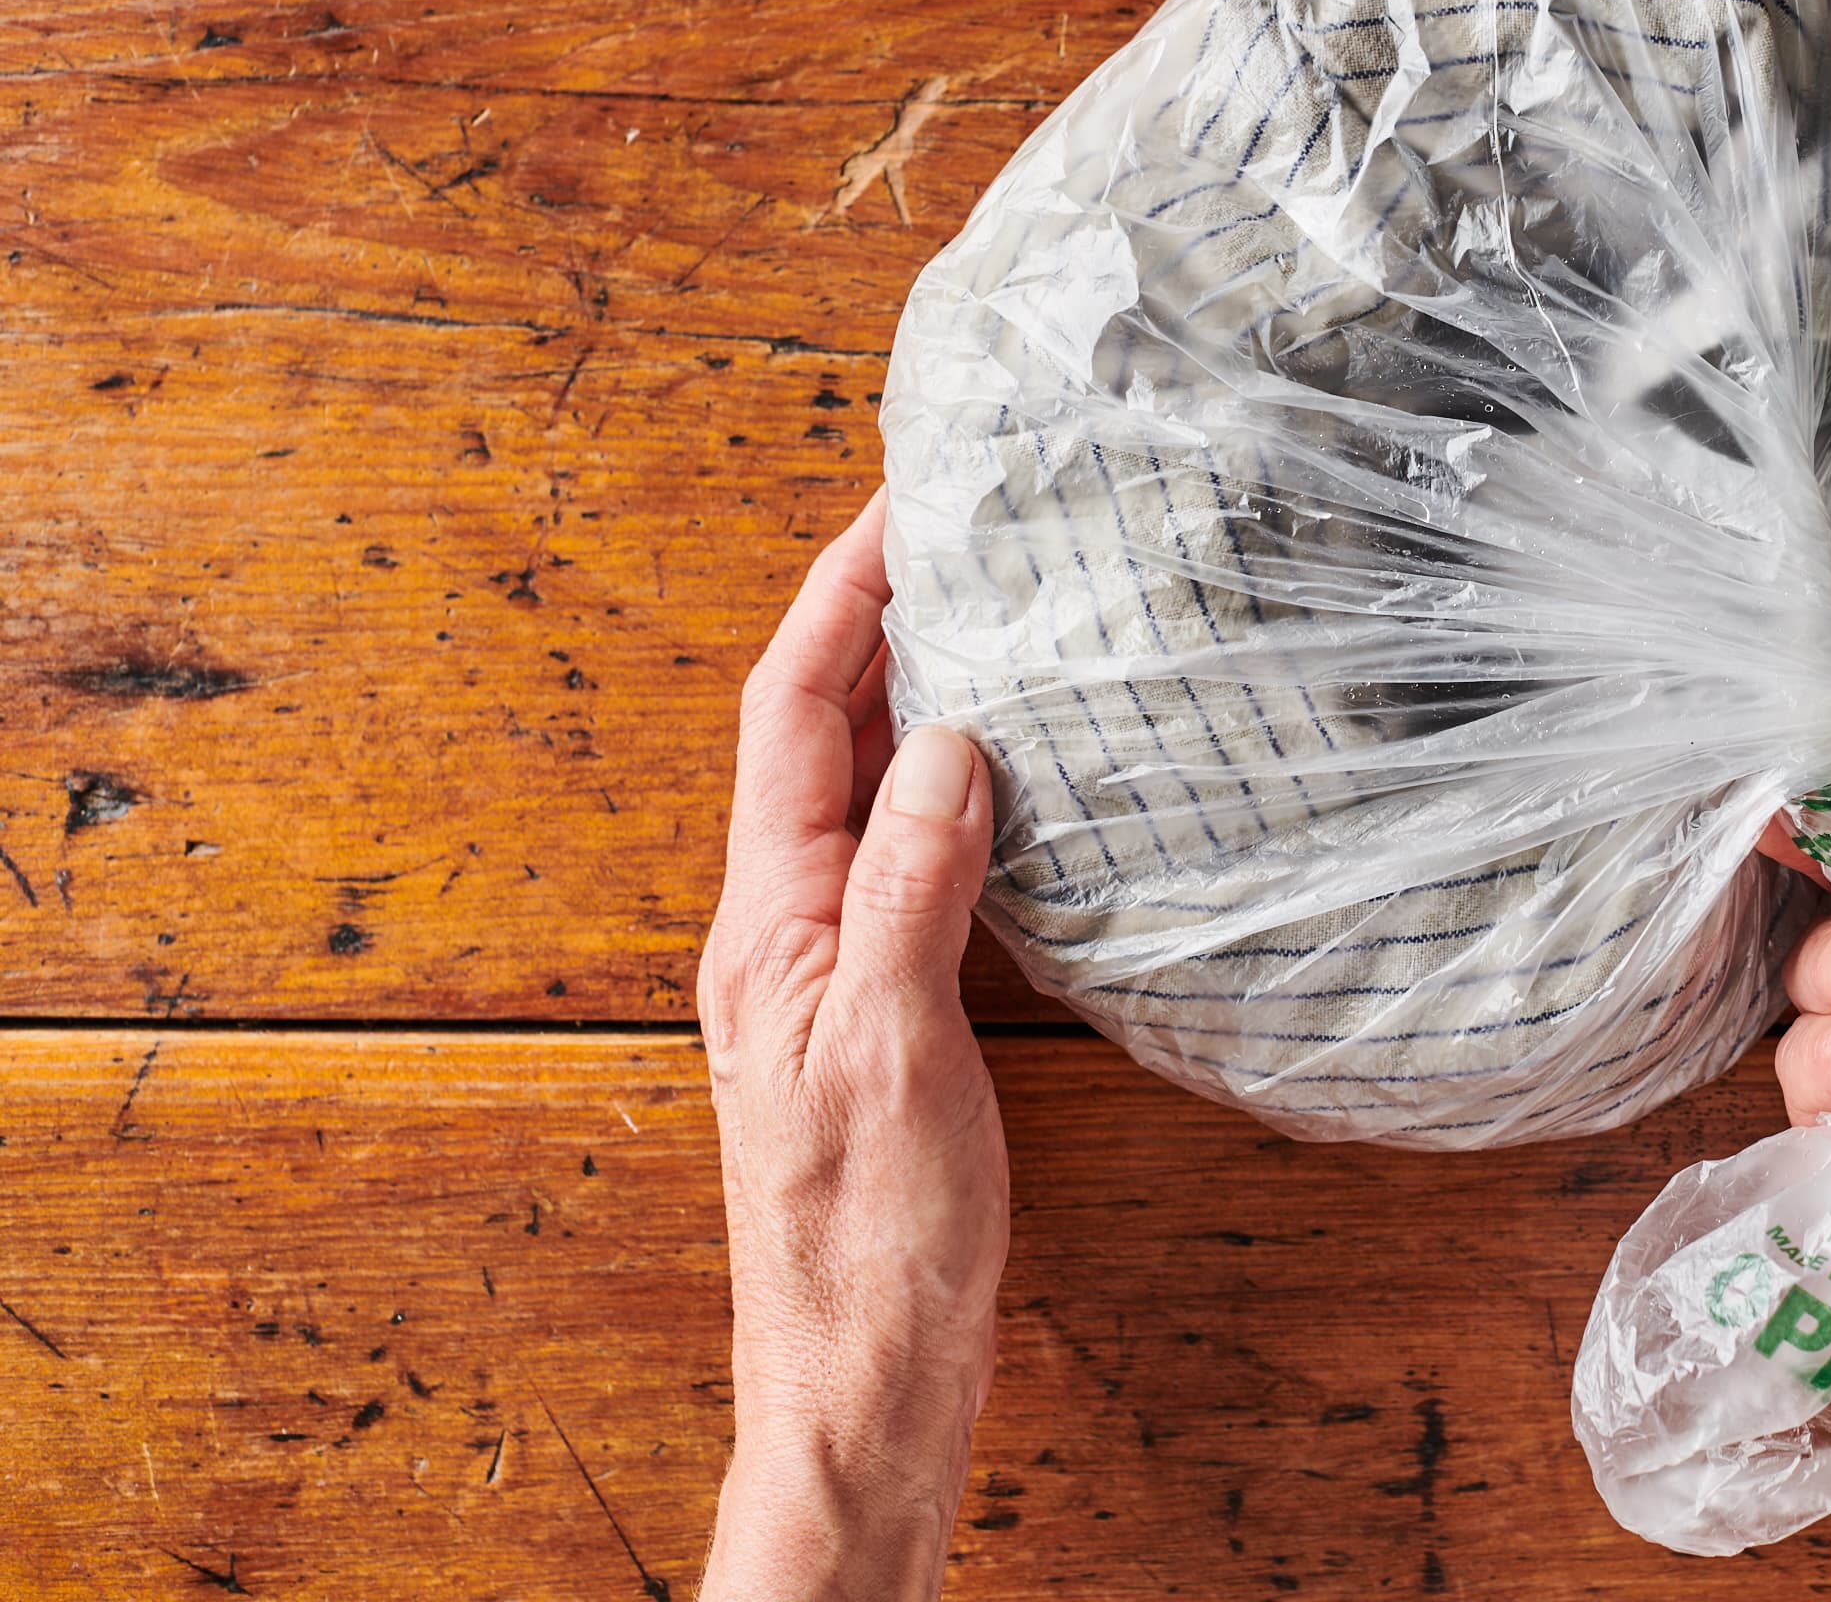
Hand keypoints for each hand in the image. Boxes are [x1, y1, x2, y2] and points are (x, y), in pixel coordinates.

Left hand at [697, 491, 1008, 1601]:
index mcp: (769, 924)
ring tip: (982, 619)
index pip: (790, 716)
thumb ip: (911, 888)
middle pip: (815, 737)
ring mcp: (828, 974)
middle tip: (950, 532)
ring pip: (858, 795)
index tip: (899, 505)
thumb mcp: (895, 1051)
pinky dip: (947, 794)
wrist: (867, 1383)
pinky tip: (1004, 786)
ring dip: (906, 697)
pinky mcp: (879, 1016)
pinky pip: (904, 862)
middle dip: (872, 620)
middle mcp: (783, 933)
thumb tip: (945, 742)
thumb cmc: (870, 1242)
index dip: (840, 599)